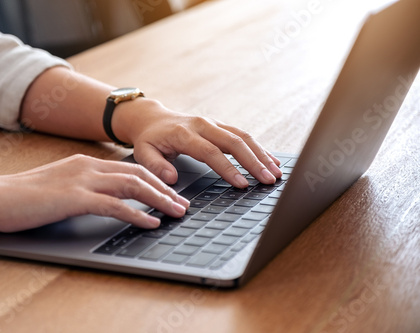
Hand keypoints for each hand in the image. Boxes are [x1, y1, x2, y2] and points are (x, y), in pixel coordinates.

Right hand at [0, 155, 189, 232]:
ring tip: (177, 213)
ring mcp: (82, 180)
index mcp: (86, 162)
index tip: (170, 193)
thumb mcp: (59, 185)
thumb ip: (82, 187)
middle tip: (183, 204)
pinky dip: (136, 214)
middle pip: (138, 175)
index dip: (154, 180)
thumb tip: (103, 198)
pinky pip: (114, 205)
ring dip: (159, 200)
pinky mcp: (74, 198)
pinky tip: (151, 223)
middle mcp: (89, 166)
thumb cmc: (23, 195)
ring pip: (133, 186)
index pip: (130, 168)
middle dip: (165, 190)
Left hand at [113, 99, 282, 186]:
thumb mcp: (143, 153)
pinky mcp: (219, 126)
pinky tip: (270, 159)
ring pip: (242, 136)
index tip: (242, 184)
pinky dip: (258, 148)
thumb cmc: (149, 139)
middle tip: (268, 180)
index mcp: (184, 134)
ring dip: (261, 154)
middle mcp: (202, 125)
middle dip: (253, 162)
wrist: (151, 118)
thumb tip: (171, 178)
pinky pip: (242, 135)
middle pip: (233, 142)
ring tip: (276, 172)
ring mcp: (213, 124)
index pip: (211, 152)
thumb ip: (156, 166)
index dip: (228, 169)